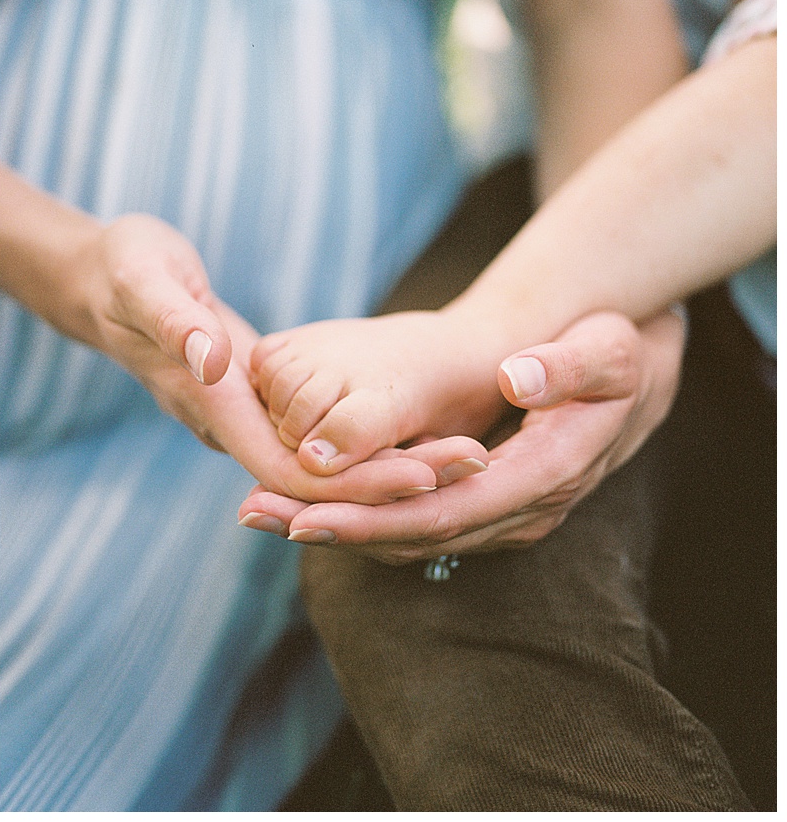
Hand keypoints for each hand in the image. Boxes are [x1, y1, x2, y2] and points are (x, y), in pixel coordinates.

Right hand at [76, 215, 449, 503]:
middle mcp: (229, 423)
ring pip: (322, 466)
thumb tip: (214, 361)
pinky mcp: (257, 398)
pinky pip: (317, 439)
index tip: (425, 475)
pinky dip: (366, 444)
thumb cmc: (121, 268)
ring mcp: (243, 415)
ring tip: (466, 450)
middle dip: (393, 480)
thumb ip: (175, 321)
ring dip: (388, 466)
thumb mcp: (144, 279)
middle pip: (318, 482)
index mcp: (210, 404)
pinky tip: (418, 430)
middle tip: (475, 461)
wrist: (97, 278)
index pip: (291, 471)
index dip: (357, 481)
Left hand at [237, 308, 684, 561]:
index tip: (307, 513)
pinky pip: (412, 524)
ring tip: (259, 508)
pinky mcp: (479, 508)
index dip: (374, 516)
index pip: (446, 510)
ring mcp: (500, 518)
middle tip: (255, 512)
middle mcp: (518, 513)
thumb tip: (516, 378)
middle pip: (414, 535)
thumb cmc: (616, 354)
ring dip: (334, 526)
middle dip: (332, 528)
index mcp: (543, 477)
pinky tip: (301, 501)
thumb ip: (568, 365)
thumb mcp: (608, 348)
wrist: (630, 381)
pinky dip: (357, 516)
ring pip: (408, 537)